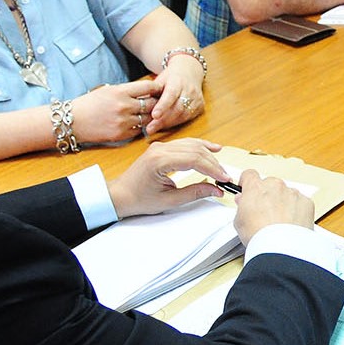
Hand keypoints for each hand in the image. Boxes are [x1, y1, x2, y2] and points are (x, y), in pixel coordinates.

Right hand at [71, 80, 164, 143]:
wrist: (72, 121)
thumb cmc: (89, 104)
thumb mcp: (107, 90)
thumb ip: (127, 90)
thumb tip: (148, 90)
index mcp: (120, 91)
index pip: (148, 87)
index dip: (156, 88)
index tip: (159, 89)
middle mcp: (124, 106)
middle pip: (152, 104)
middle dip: (156, 103)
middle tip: (159, 103)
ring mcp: (123, 122)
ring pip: (148, 118)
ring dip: (149, 116)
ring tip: (147, 114)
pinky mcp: (121, 135)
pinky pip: (139, 130)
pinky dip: (140, 127)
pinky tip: (136, 123)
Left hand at [107, 138, 229, 218]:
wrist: (119, 195)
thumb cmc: (138, 199)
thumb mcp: (169, 201)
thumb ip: (195, 193)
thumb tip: (216, 189)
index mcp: (159, 161)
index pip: (194, 159)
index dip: (212, 169)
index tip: (223, 179)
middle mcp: (160, 149)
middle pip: (195, 150)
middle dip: (213, 163)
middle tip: (224, 176)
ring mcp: (161, 146)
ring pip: (192, 144)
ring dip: (209, 155)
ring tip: (220, 167)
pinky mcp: (162, 147)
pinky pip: (186, 143)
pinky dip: (200, 147)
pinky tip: (212, 149)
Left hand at [148, 52, 205, 134]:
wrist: (189, 71)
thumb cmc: (170, 77)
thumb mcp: (159, 80)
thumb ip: (151, 92)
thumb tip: (138, 105)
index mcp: (178, 81)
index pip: (171, 95)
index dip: (162, 106)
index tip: (154, 115)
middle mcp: (190, 90)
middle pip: (177, 108)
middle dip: (163, 120)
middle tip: (149, 128)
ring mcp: (197, 99)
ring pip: (183, 115)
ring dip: (168, 123)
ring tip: (154, 128)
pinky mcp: (200, 106)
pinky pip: (188, 118)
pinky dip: (175, 123)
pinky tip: (165, 125)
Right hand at [233, 169, 315, 244]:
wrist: (281, 246)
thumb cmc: (259, 235)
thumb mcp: (239, 221)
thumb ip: (242, 206)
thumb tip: (244, 201)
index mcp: (256, 188)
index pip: (250, 175)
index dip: (248, 182)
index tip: (247, 189)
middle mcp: (275, 186)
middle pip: (270, 185)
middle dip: (267, 195)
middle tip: (265, 212)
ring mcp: (292, 193)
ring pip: (286, 194)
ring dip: (283, 203)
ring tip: (280, 222)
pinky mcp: (306, 202)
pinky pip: (300, 203)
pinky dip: (297, 211)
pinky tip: (291, 224)